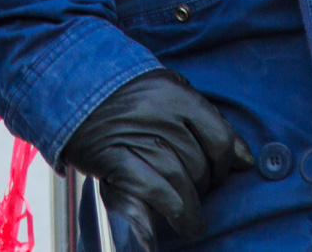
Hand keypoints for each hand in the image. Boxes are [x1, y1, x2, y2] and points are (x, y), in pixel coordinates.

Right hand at [58, 71, 252, 250]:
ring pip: (178, 181)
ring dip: (190, 210)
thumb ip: (199, 116)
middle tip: (200, 196)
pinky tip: (173, 227)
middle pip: (198, 164)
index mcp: (176, 94)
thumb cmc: (123, 91)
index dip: (228, 162)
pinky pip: (150, 189)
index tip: (228, 174)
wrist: (70, 83)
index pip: (219, 137)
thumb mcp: (164, 89)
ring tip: (192, 224)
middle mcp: (159, 115)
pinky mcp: (113, 157)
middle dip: (205, 187)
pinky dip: (166, 211)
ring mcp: (136, 136)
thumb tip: (241, 158)